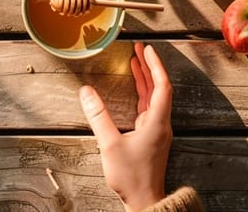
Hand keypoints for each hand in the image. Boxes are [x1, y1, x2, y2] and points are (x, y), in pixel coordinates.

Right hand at [79, 41, 171, 211]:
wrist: (145, 200)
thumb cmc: (131, 176)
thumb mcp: (110, 145)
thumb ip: (98, 117)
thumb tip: (86, 92)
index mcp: (157, 122)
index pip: (161, 86)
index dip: (155, 66)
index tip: (147, 50)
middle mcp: (160, 125)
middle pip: (159, 89)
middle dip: (149, 68)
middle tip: (138, 50)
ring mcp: (157, 132)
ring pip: (154, 99)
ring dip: (145, 81)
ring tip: (135, 64)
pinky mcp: (151, 139)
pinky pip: (149, 110)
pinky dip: (142, 95)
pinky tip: (133, 92)